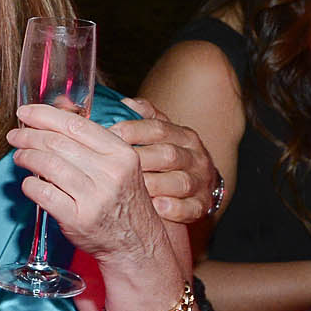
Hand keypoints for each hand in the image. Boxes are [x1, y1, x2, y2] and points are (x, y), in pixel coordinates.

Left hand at [9, 103, 170, 268]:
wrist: (136, 242)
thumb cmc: (122, 200)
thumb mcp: (120, 165)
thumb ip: (92, 141)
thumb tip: (54, 111)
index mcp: (121, 154)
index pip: (75, 125)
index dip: (45, 115)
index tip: (26, 112)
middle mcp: (110, 173)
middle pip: (57, 143)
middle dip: (29, 135)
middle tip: (15, 135)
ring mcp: (94, 197)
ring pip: (47, 165)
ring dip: (26, 157)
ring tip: (19, 156)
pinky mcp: (77, 219)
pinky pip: (43, 193)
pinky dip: (29, 184)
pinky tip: (28, 181)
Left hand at [114, 97, 220, 224]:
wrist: (201, 186)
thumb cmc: (169, 158)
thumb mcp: (162, 135)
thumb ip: (145, 118)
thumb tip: (125, 102)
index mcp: (183, 136)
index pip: (158, 128)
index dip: (133, 130)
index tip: (108, 134)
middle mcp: (195, 157)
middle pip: (168, 155)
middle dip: (139, 159)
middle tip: (111, 165)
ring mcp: (201, 182)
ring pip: (180, 182)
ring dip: (154, 184)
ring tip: (130, 188)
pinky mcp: (203, 205)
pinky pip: (191, 208)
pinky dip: (174, 208)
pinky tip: (156, 207)